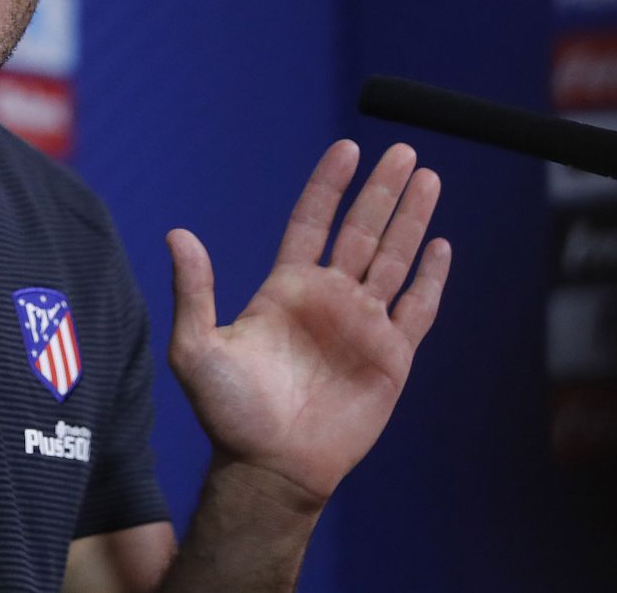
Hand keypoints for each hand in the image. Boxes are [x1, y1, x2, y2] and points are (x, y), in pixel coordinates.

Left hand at [165, 140, 449, 513]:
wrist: (270, 468)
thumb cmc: (229, 413)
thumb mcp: (197, 348)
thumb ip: (193, 291)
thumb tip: (176, 234)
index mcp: (285, 288)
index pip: (313, 221)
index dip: (330, 185)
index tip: (348, 147)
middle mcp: (328, 298)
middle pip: (363, 230)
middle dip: (383, 190)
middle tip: (405, 150)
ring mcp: (362, 325)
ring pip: (394, 258)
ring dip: (412, 218)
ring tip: (429, 177)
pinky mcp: (391, 357)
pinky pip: (417, 308)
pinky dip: (431, 276)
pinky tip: (440, 243)